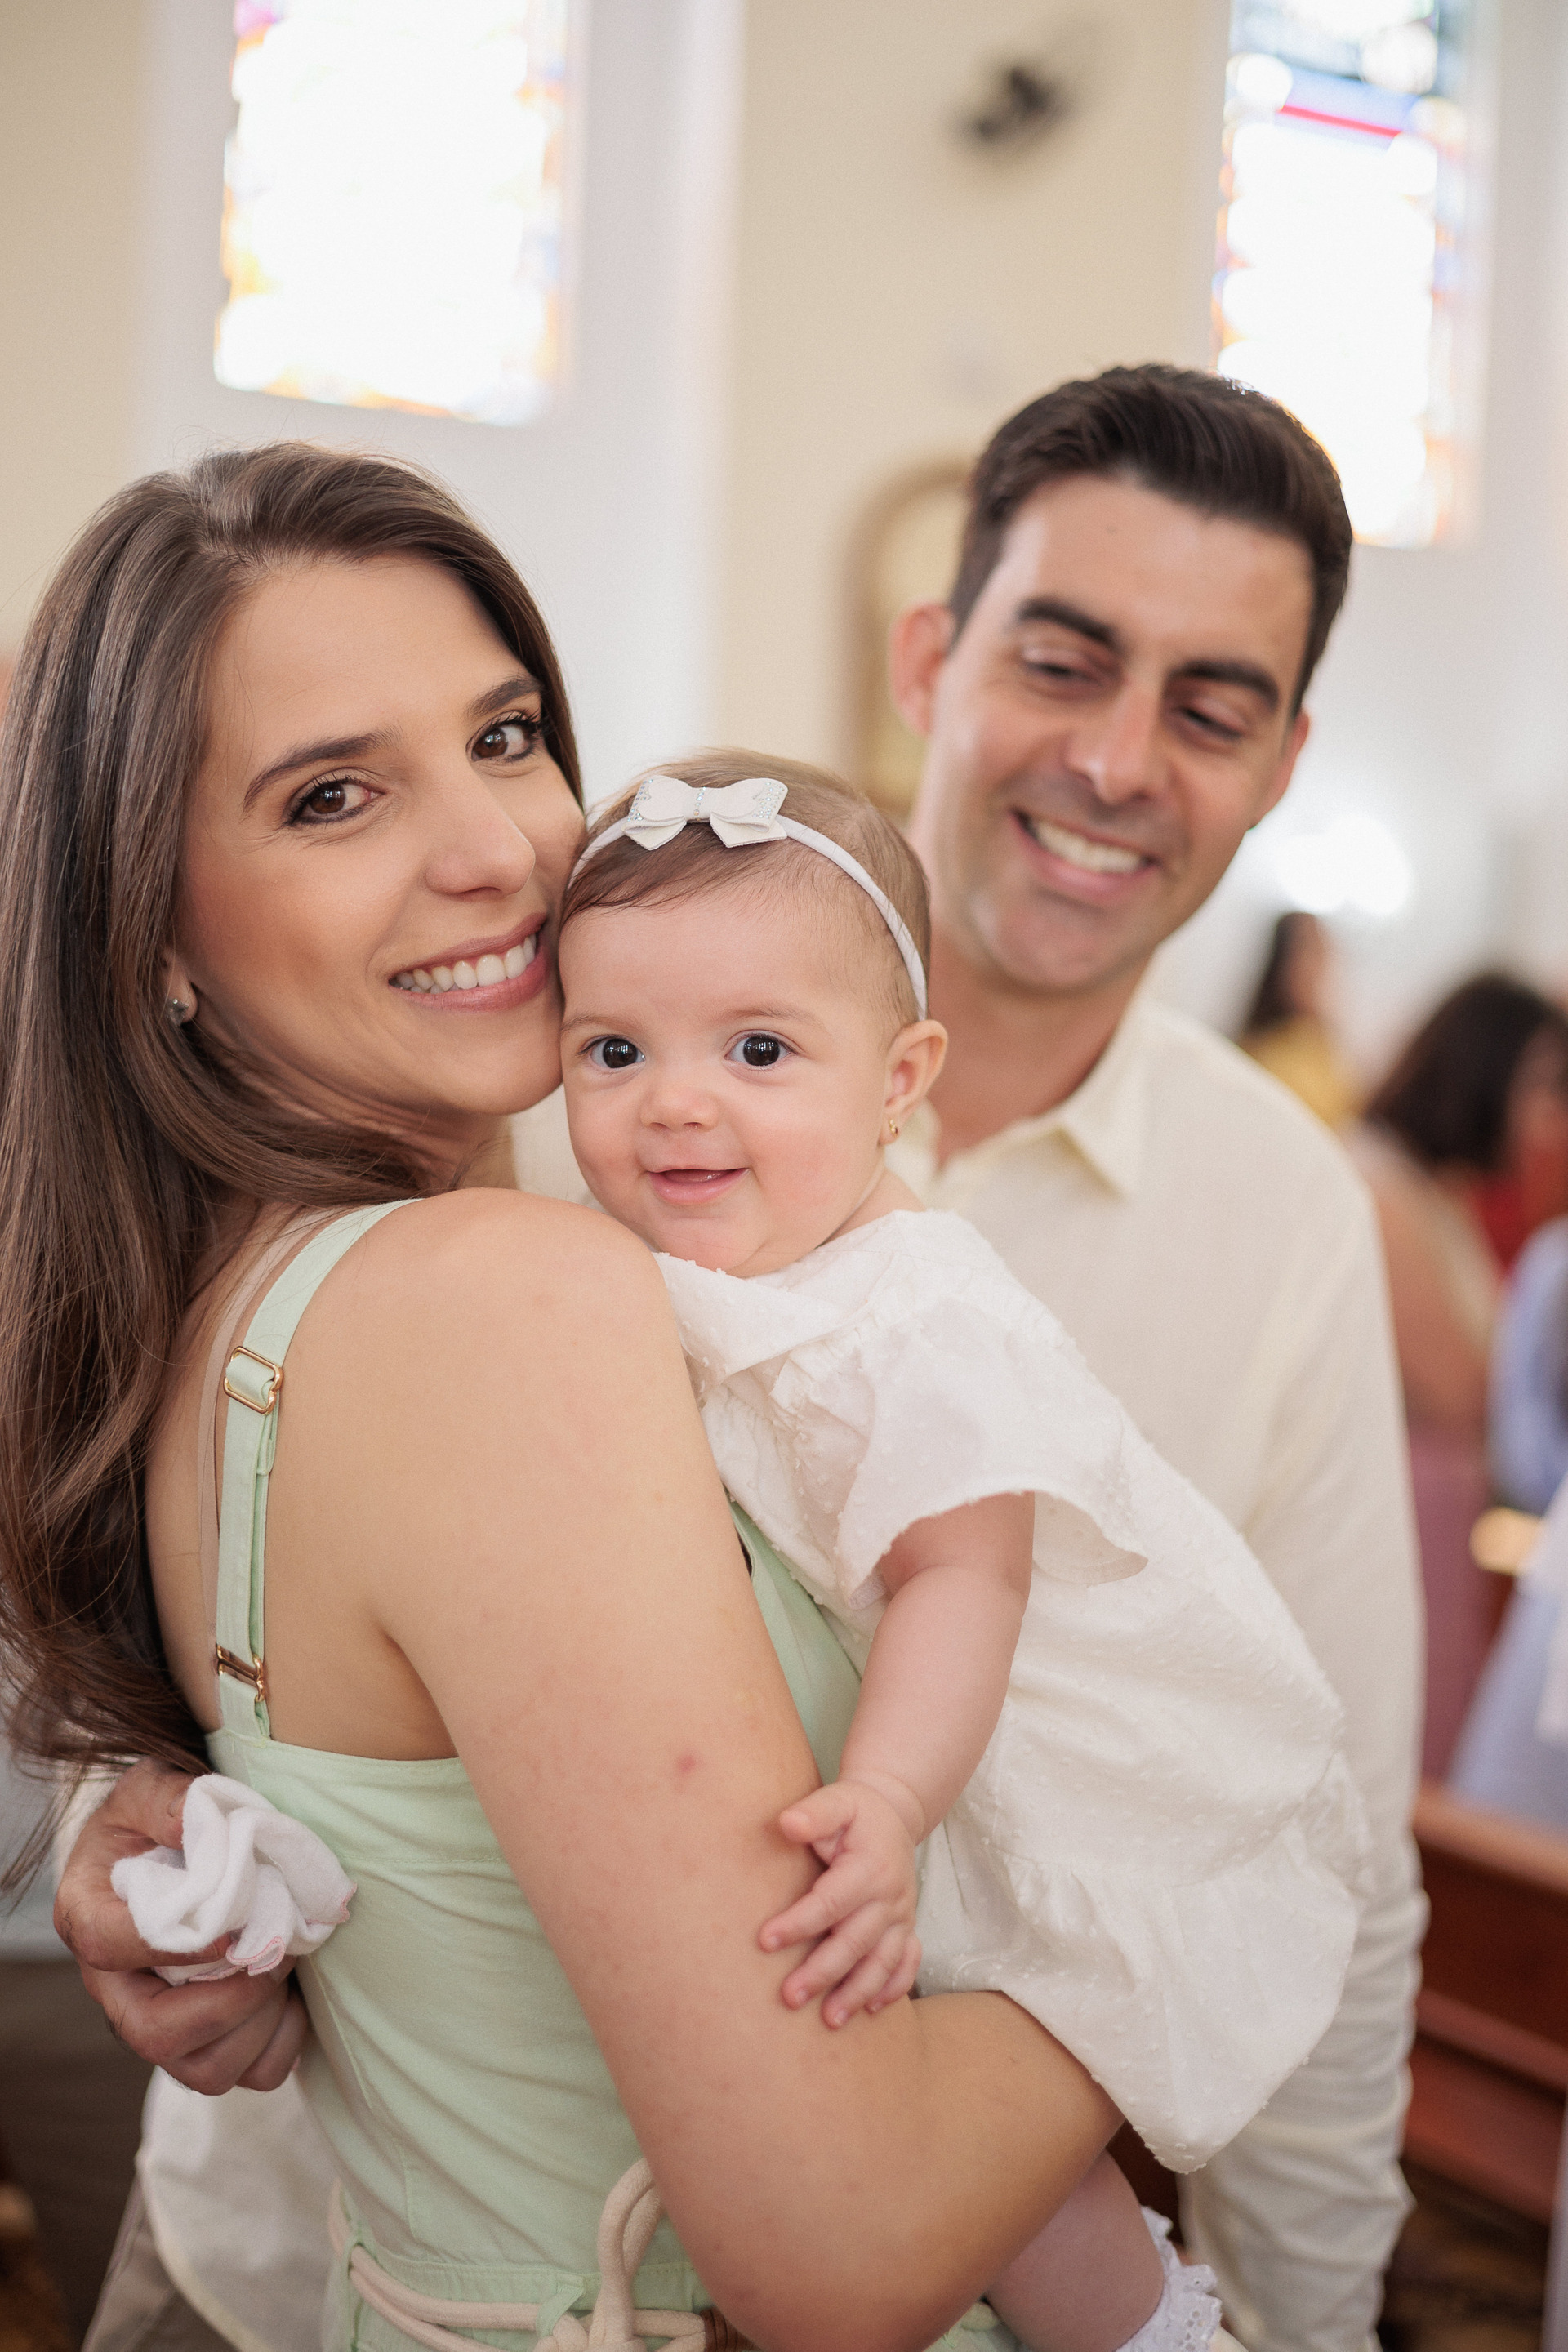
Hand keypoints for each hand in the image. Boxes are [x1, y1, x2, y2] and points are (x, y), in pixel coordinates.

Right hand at [54, 1759, 306, 2092]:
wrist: (180, 1843)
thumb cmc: (160, 1816)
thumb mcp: (152, 1785)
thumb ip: (168, 1798)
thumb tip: (196, 1823)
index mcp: (89, 1916)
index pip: (109, 1948)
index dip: (171, 1946)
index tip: (232, 1929)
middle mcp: (117, 1986)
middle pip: (153, 2036)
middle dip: (226, 2002)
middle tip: (274, 1951)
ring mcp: (160, 2021)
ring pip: (204, 2070)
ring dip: (260, 2022)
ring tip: (285, 1964)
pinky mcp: (205, 2043)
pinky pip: (249, 2074)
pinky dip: (282, 2041)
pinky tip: (293, 1992)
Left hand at [759, 1777, 922, 2028]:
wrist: (893, 1813)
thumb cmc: (855, 1811)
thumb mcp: (836, 1800)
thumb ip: (814, 1813)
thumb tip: (787, 1824)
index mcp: (869, 1867)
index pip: (831, 1902)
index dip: (799, 1923)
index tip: (765, 1941)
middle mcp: (891, 1895)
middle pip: (855, 1941)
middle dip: (823, 1972)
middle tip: (789, 1997)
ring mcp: (903, 1914)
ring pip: (882, 1961)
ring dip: (857, 1992)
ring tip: (830, 2020)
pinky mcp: (908, 1927)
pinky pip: (907, 1962)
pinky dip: (893, 1987)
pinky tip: (873, 2010)